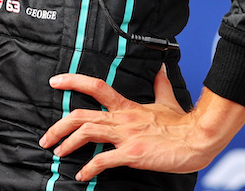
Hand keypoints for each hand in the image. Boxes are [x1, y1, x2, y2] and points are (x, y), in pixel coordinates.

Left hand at [39, 68, 244, 181]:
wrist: (198, 139)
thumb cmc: (182, 124)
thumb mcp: (168, 99)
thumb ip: (160, 84)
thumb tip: (160, 68)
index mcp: (127, 106)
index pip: (95, 86)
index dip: (73, 81)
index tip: (54, 82)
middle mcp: (122, 119)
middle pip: (81, 115)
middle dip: (59, 126)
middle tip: (46, 137)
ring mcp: (126, 135)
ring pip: (87, 133)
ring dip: (68, 144)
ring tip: (58, 153)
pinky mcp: (133, 153)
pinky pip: (104, 160)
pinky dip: (90, 168)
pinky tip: (82, 175)